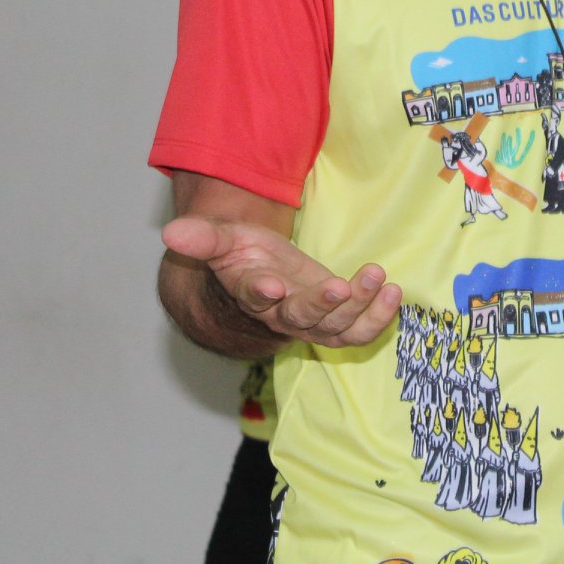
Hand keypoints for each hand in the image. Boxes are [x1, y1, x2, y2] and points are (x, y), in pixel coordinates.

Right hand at [162, 215, 401, 348]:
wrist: (257, 274)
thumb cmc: (239, 254)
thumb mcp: (221, 238)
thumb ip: (201, 237)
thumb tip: (170, 232)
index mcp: (251, 292)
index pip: (253, 297)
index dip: (261, 293)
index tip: (270, 285)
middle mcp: (281, 313)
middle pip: (301, 319)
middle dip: (322, 305)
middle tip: (341, 285)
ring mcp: (311, 320)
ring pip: (335, 329)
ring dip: (359, 308)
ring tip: (377, 277)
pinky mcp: (335, 317)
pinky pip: (357, 331)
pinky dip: (378, 317)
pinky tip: (393, 293)